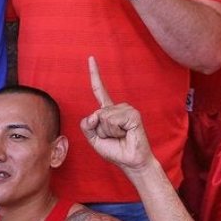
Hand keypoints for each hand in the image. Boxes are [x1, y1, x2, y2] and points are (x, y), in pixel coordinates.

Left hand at [80, 57, 154, 173]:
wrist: (131, 162)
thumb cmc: (115, 150)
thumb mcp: (93, 139)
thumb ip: (86, 125)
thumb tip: (94, 115)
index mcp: (108, 111)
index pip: (99, 90)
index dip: (95, 74)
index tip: (91, 58)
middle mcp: (117, 107)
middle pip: (96, 114)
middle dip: (100, 130)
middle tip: (113, 137)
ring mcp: (126, 109)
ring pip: (103, 117)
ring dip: (108, 132)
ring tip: (120, 136)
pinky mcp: (133, 114)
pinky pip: (112, 120)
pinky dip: (115, 131)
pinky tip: (125, 134)